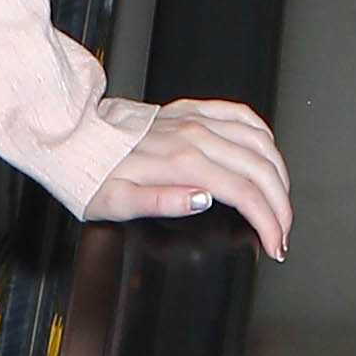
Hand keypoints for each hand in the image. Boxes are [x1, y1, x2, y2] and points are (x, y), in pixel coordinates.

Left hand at [84, 98, 292, 260]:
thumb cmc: (90, 174)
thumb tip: (203, 200)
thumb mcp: (117, 203)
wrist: (72, 138)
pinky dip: (262, 134)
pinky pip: (239, 114)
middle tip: (284, 232)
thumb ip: (163, 202)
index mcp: (181, 163)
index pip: (244, 194)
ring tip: (282, 201)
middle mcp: (194, 136)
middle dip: (282, 206)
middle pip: (260, 170)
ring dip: (280, 173)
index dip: (268, 223)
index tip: (275, 245)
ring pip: (259, 142)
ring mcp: (195, 120)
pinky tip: (268, 151)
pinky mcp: (191, 110)